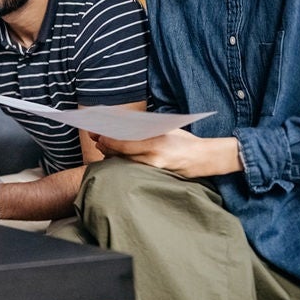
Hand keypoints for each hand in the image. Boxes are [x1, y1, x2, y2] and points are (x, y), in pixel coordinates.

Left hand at [94, 130, 241, 177]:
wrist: (204, 158)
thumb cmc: (183, 140)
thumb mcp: (165, 129)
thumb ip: (144, 129)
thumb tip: (121, 124)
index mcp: (155, 143)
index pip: (124, 143)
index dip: (108, 141)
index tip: (98, 135)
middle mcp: (153, 158)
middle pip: (121, 154)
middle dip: (106, 147)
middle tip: (96, 139)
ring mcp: (154, 169)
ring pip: (126, 163)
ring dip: (112, 155)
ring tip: (102, 147)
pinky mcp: (156, 175)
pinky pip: (134, 169)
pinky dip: (124, 162)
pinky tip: (117, 157)